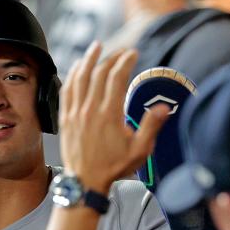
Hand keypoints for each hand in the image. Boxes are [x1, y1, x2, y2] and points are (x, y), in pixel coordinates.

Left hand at [60, 43, 169, 193]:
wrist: (84, 182)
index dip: (125, 61)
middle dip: (112, 57)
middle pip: (99, 73)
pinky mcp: (65, 118)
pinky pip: (67, 90)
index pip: (117, 78)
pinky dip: (72, 75)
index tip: (132, 53)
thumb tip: (164, 107)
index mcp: (109, 115)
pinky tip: (77, 68)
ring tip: (96, 47)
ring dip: (88, 59)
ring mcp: (75, 113)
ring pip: (80, 77)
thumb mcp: (139, 150)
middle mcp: (90, 110)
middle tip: (121, 50)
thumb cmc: (113, 167)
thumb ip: (151, 126)